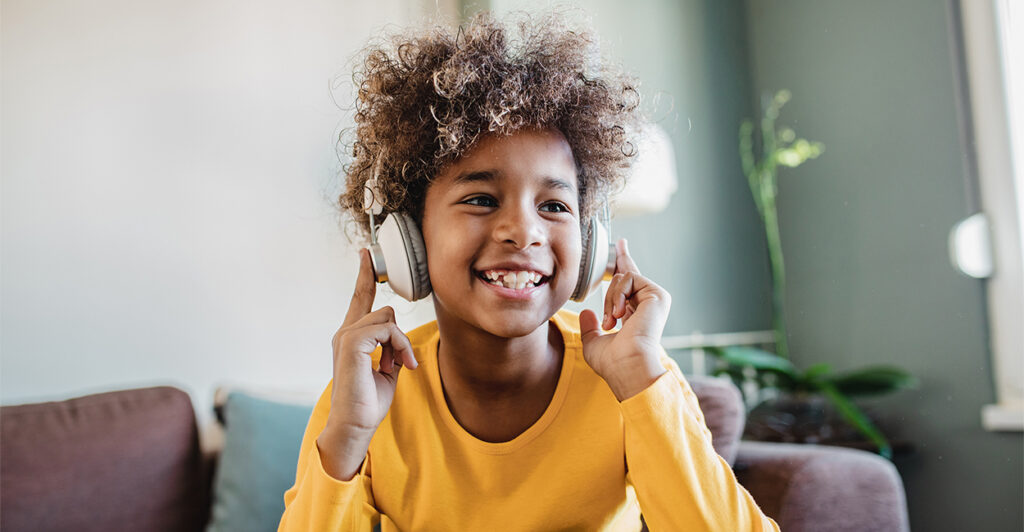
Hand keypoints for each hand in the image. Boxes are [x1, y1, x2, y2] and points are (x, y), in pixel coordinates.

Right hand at [317, 248, 418, 480]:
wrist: (355, 425)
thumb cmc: (368, 403)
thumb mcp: (386, 370)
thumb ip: (391, 348)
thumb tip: (399, 337)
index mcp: (351, 337)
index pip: (359, 299)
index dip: (365, 276)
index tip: (366, 255)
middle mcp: (345, 333)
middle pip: (383, 308)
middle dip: (399, 336)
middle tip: (401, 363)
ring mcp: (346, 336)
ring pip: (388, 319)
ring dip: (400, 344)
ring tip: (397, 367)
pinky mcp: (351, 343)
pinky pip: (387, 330)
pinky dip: (399, 347)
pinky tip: (396, 366)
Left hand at [579, 239, 670, 400]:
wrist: (628, 366)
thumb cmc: (613, 362)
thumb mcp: (594, 343)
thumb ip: (590, 327)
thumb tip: (587, 313)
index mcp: (635, 315)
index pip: (628, 287)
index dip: (622, 266)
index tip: (620, 248)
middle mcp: (647, 305)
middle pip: (631, 273)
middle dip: (621, 258)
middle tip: (619, 241)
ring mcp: (654, 299)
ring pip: (621, 278)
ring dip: (609, 298)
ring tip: (611, 320)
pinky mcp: (657, 294)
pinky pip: (628, 278)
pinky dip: (617, 294)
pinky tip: (619, 314)